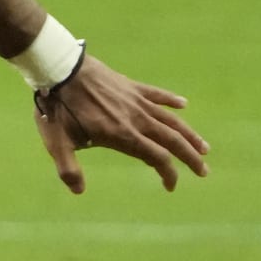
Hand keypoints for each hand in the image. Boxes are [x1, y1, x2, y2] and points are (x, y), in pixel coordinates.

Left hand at [33, 54, 209, 193]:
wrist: (59, 69)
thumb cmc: (56, 108)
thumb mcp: (57, 142)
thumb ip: (68, 168)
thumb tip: (79, 191)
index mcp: (121, 135)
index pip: (156, 158)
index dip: (167, 173)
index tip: (170, 186)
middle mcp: (135, 118)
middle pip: (172, 140)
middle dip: (190, 157)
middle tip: (204, 171)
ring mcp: (135, 100)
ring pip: (170, 119)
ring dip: (189, 134)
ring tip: (204, 147)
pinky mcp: (130, 86)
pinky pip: (157, 94)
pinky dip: (171, 100)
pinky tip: (183, 105)